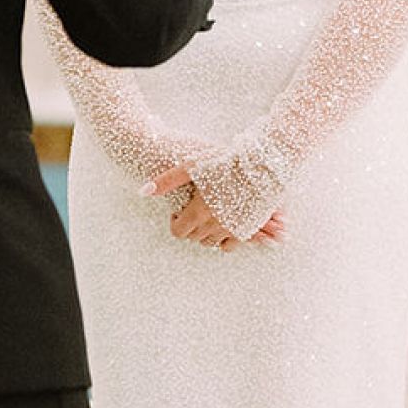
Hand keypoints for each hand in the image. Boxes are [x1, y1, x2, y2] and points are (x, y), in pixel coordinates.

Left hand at [144, 164, 285, 249]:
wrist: (264, 164)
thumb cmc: (226, 161)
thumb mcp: (192, 165)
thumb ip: (166, 181)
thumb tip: (143, 191)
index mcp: (199, 212)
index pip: (179, 232)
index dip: (176, 222)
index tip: (180, 211)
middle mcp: (215, 225)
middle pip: (195, 238)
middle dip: (191, 226)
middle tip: (195, 209)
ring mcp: (233, 230)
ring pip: (212, 243)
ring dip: (207, 233)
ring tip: (210, 214)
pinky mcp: (248, 230)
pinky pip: (231, 245)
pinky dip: (225, 239)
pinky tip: (226, 221)